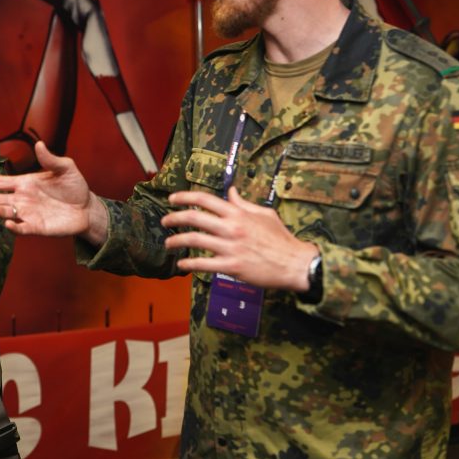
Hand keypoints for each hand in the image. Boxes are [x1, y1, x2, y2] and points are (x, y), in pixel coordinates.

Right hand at [0, 141, 105, 243]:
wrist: (87, 208)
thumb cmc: (74, 187)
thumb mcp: (65, 168)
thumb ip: (50, 159)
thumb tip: (39, 144)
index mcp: (24, 183)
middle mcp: (21, 199)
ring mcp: (28, 214)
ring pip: (6, 212)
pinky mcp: (37, 227)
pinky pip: (23, 228)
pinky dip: (15, 227)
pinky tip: (8, 223)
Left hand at [162, 187, 318, 290]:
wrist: (294, 263)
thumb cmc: (281, 238)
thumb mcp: (264, 214)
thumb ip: (244, 204)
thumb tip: (230, 192)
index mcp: (238, 213)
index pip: (205, 199)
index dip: (185, 197)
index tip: (172, 199)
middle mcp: (231, 228)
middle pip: (194, 218)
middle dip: (174, 218)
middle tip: (164, 221)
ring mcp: (230, 247)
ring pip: (195, 240)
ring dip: (177, 241)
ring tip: (168, 243)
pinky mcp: (232, 266)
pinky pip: (204, 264)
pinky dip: (189, 263)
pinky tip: (182, 264)